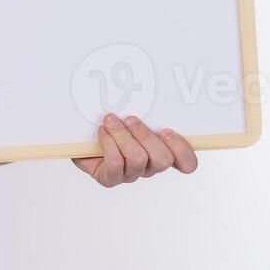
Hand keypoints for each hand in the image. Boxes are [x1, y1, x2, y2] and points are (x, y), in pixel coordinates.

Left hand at [72, 113, 198, 186]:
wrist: (82, 138)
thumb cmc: (113, 125)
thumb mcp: (132, 116)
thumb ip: (147, 111)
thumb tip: (147, 90)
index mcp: (162, 154)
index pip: (187, 164)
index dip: (182, 150)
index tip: (167, 130)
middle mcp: (150, 167)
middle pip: (163, 159)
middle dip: (146, 136)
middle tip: (130, 119)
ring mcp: (130, 174)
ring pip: (138, 159)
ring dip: (123, 136)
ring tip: (110, 120)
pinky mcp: (110, 179)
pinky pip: (115, 164)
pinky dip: (108, 144)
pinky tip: (101, 131)